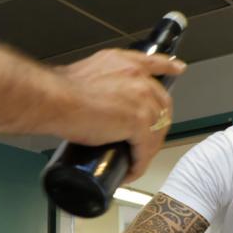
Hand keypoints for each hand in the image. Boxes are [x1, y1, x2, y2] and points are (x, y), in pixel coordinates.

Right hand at [52, 49, 185, 181]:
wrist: (55, 99)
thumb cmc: (59, 90)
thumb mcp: (84, 74)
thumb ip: (96, 83)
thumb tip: (90, 102)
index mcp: (124, 63)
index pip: (154, 63)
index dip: (167, 68)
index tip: (177, 69)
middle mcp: (138, 78)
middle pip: (161, 105)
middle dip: (156, 125)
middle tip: (145, 141)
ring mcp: (141, 100)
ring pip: (156, 130)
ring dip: (147, 149)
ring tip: (134, 161)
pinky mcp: (139, 123)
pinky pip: (145, 149)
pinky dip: (139, 163)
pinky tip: (131, 170)